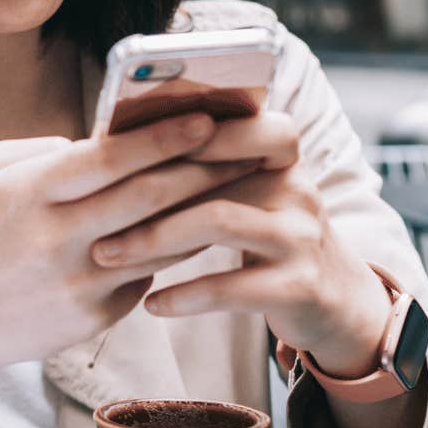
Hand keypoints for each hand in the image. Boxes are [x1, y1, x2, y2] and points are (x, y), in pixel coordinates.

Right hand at [0, 114, 255, 425]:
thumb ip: (42, 148)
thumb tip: (105, 140)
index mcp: (29, 194)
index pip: (108, 159)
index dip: (160, 137)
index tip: (204, 119)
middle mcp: (56, 239)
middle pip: (147, 198)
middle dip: (201, 168)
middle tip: (242, 146)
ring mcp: (78, 283)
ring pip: (160, 241)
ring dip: (203, 211)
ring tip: (238, 184)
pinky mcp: (94, 318)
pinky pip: (147, 276)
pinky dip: (175, 250)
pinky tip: (202, 229)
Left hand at [88, 112, 393, 378]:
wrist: (336, 303)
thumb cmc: (269, 239)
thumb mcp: (251, 196)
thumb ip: (208, 171)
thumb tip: (119, 145)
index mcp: (282, 159)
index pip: (246, 122)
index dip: (195, 127)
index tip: (129, 139)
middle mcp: (296, 189)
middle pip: (217, 171)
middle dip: (146, 189)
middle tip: (92, 210)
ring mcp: (301, 237)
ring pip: (219, 221)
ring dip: (154, 238)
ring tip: (108, 255)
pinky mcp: (299, 286)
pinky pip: (232, 287)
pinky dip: (185, 295)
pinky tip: (152, 304)